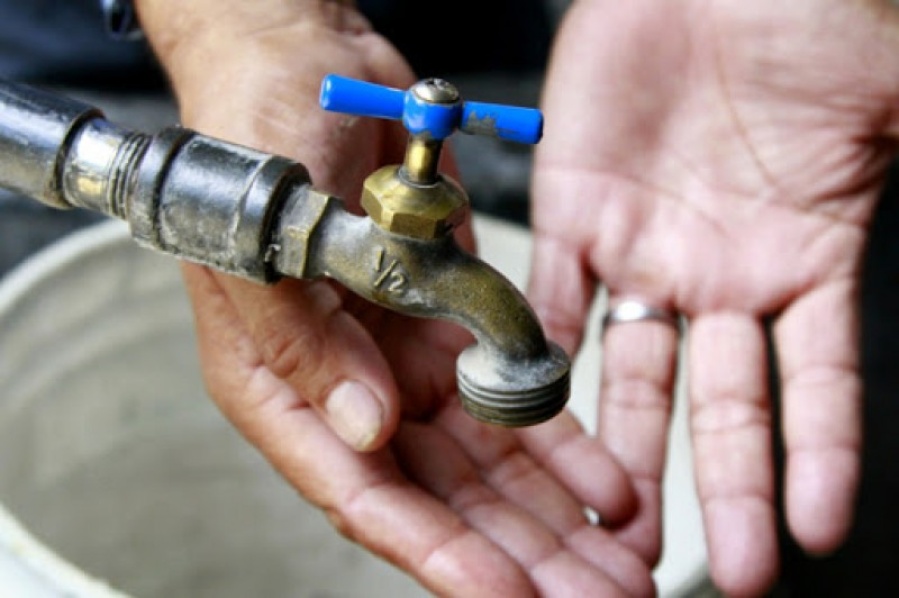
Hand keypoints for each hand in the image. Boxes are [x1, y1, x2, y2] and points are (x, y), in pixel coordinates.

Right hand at [137, 2, 653, 594]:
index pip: (364, 497)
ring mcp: (405, 364)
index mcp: (286, 388)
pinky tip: (611, 484)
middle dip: (519, 557)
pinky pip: (512, 398)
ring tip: (621, 565)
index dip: (438, 554)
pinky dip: (562, 442)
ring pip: (488, 466)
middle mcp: (349, 391)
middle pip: (442, 501)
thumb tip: (369, 435)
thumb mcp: (262, 245)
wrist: (300, 66)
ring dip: (555, 517)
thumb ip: (307, 347)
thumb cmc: (254, 146)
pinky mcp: (451, 328)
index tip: (508, 597)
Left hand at [529, 0, 898, 593]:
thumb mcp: (889, 91)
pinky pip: (552, 298)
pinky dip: (541, 353)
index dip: (817, 458)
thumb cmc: (803, 19)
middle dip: (719, 486)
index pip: (818, 386)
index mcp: (806, 257)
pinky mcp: (574, 214)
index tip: (814, 532)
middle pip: (719, 403)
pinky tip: (535, 412)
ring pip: (632, 372)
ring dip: (624, 446)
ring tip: (616, 520)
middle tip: (718, 567)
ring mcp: (645, 249)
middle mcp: (721, 272)